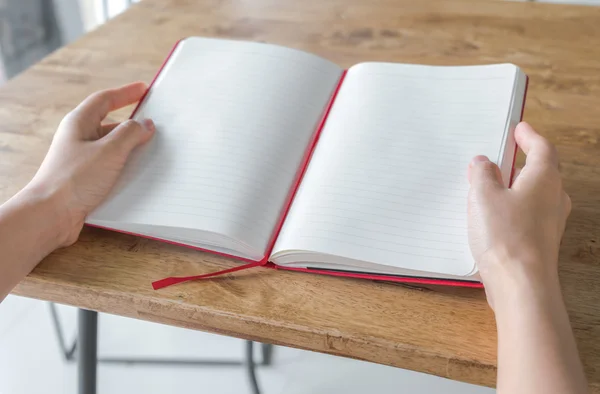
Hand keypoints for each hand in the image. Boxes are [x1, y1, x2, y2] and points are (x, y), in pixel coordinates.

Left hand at [27, 82, 154, 246]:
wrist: (51, 215)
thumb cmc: (74, 180)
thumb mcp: (110, 151)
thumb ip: (131, 134)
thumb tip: (145, 124)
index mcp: (79, 123)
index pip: (105, 99)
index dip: (126, 93)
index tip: (144, 90)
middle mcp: (78, 139)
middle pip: (109, 123)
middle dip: (133, 123)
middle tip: (153, 122)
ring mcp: (81, 159)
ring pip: (111, 146)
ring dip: (131, 147)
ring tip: (151, 148)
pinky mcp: (85, 178)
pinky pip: (110, 166)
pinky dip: (125, 165)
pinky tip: (138, 173)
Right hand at [467, 122, 570, 309]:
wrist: (520, 284)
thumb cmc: (505, 236)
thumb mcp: (483, 196)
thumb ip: (482, 174)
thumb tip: (482, 163)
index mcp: (544, 179)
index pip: (542, 149)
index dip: (529, 137)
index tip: (520, 129)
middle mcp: (553, 198)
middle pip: (541, 172)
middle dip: (520, 162)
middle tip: (500, 157)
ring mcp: (550, 222)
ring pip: (534, 195)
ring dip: (514, 187)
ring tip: (489, 186)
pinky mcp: (540, 242)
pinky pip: (527, 215)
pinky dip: (512, 208)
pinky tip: (492, 216)